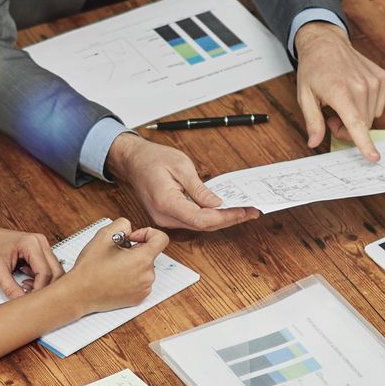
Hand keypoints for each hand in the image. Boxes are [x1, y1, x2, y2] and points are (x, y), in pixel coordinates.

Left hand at [0, 221, 60, 298]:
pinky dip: (39, 280)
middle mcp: (40, 242)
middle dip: (45, 288)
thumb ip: (10, 289)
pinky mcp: (37, 252)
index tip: (30, 302)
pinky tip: (25, 283)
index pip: (45, 272)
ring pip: (53, 271)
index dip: (39, 290)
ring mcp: (40, 246)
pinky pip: (46, 269)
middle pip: (55, 271)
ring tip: (24, 289)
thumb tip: (22, 304)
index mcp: (31, 243)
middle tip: (31, 300)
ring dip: (42, 284)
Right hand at [63, 217, 168, 311]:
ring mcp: (144, 289)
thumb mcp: (103, 235)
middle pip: (150, 254)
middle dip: (135, 250)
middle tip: (115, 254)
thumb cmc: (90, 268)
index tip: (132, 239)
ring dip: (133, 264)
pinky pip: (141, 281)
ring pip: (145, 268)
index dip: (147, 233)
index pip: (161, 238)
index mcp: (142, 259)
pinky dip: (132, 277)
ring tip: (113, 267)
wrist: (79, 294)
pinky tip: (115, 278)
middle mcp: (147, 276)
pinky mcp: (138, 298)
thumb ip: (122, 224)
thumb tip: (130, 230)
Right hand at [105, 133, 259, 232]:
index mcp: (166, 203)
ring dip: (221, 219)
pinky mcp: (168, 217)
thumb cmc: (153, 159)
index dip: (225, 217)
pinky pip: (192, 221)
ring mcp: (165, 219)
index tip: (243, 211)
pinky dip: (210, 216)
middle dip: (229, 219)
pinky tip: (224, 210)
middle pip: (203, 226)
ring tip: (242, 210)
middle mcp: (164, 217)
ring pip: (199, 225)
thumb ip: (199, 188)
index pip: (201, 219)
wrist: (133, 162)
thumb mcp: (180, 166)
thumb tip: (217, 204)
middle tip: (251, 211)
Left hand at [293, 22, 384, 159]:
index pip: (356, 123)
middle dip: (347, 129)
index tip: (374, 158)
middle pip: (362, 126)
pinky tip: (354, 96)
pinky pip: (378, 106)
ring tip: (341, 104)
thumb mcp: (305, 96)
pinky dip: (367, 107)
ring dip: (357, 118)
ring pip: (371, 117)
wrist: (326, 42)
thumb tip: (314, 143)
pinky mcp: (382, 78)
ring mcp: (374, 81)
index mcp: (340, 91)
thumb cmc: (313, 69)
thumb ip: (312, 122)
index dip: (365, 143)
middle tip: (331, 118)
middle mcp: (361, 86)